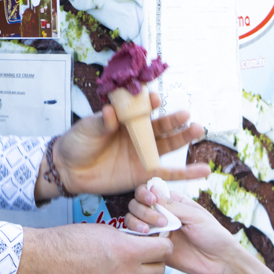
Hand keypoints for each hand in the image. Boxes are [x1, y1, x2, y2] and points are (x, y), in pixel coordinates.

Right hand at [12, 224, 171, 273]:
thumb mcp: (104, 231)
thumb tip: (147, 244)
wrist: (40, 263)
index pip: (165, 250)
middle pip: (160, 272)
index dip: (161, 243)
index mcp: (127, 254)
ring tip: (139, 273)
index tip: (157, 242)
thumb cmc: (68, 242)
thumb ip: (130, 240)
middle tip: (147, 256)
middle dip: (156, 262)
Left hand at [46, 93, 206, 196]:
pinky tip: (204, 170)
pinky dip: (187, 173)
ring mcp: (143, 154)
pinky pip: (168, 173)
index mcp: (126, 119)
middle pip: (161, 125)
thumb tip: (110, 112)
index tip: (154, 99)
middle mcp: (138, 134)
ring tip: (198, 130)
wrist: (69, 170)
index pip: (142, 108)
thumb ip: (101, 122)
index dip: (149, 103)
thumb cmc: (78, 143)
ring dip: (184, 138)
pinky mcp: (144, 174)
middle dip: (174, 120)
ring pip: (168, 145)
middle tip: (186, 114)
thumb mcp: (87, 129)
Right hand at [128, 187, 273, 273]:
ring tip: (149, 231)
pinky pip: (137, 239)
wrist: (219, 262)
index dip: (145, 193)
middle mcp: (162, 214)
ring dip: (136, 222)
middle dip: (142, 210)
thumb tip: (151, 189)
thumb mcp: (195, 216)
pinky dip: (135, 237)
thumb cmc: (213, 235)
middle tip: (160, 222)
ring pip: (133, 220)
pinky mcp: (154, 247)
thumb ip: (172, 205)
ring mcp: (156, 230)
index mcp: (174, 202)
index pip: (150, 191)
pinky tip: (145, 240)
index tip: (151, 200)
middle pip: (138, 204)